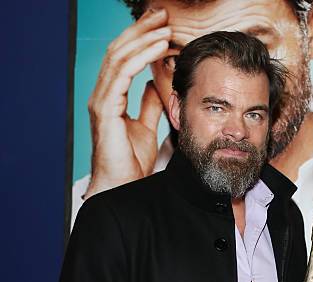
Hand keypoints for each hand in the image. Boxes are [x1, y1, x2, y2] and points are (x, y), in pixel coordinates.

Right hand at [85, 8, 169, 198]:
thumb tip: (154, 85)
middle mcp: (103, 94)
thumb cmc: (131, 162)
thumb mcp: (145, 127)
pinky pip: (122, 74)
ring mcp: (101, 100)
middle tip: (162, 14)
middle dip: (140, 30)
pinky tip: (158, 47)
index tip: (163, 27)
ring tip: (164, 27)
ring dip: (143, 38)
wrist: (122, 186)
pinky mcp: (105, 109)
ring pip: (119, 57)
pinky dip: (141, 57)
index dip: (141, 40)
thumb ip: (148, 105)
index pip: (124, 59)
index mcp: (111, 97)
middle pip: (119, 50)